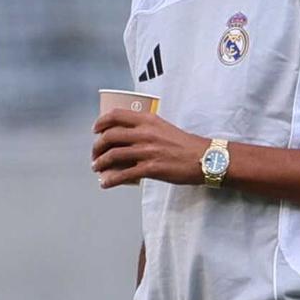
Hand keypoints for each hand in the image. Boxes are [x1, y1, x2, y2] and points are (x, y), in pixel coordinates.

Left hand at [92, 107, 210, 187]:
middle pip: (110, 136)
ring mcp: (147, 151)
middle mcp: (144, 133)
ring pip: (113, 155)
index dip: (101, 122)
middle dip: (97, 147)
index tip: (95, 130)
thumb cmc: (184, 144)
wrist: (204, 158)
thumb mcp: (163, 128)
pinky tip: (105, 184)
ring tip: (96, 168)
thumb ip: (145, 129)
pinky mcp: (151, 168)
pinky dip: (110, 180)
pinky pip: (123, 175)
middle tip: (95, 155)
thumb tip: (126, 139)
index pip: (116, 115)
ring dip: (100, 163)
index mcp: (148, 120)